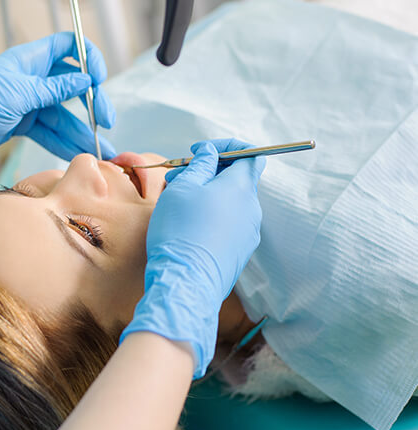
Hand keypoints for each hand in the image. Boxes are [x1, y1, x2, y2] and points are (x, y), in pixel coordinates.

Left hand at [0, 33, 115, 181]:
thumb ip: (54, 89)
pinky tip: (79, 153)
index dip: (88, 58)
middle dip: (92, 104)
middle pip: (73, 85)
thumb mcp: (19, 95)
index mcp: (30, 60)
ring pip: (64, 115)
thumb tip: (86, 80)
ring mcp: (29, 102)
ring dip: (82, 131)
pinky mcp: (24, 123)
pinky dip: (64, 142)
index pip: (68, 47)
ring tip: (101, 150)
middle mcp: (33, 78)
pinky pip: (51, 131)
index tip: (100, 79)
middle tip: (106, 122)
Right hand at [120, 139, 265, 377]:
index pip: (250, 154)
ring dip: (207, 195)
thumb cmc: (181, 230)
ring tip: (177, 202)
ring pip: (230, 203)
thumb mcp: (184, 188)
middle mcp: (252, 209)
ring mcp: (248, 233)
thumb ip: (201, 165)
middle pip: (236, 179)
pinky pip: (229, 225)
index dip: (226, 147)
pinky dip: (211, 216)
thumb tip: (211, 153)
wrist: (186, 282)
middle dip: (208, 172)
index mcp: (241, 188)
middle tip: (178, 177)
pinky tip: (187, 225)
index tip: (200, 151)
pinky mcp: (239, 253)